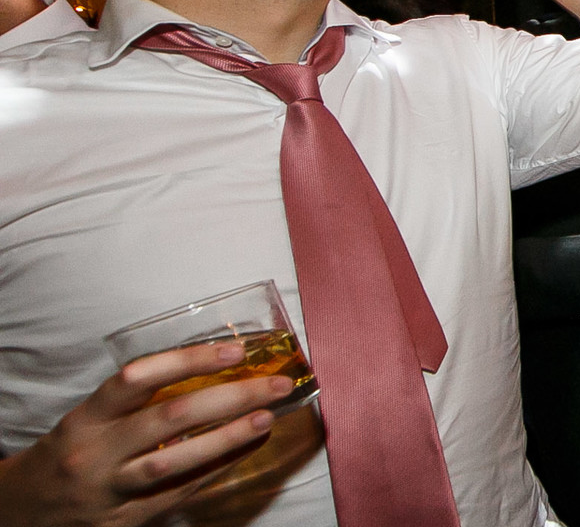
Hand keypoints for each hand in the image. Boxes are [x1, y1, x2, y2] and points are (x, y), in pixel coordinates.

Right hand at [0, 342, 292, 526]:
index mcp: (87, 416)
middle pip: (172, 418)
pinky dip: (217, 468)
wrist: (23, 513)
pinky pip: (180, 492)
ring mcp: (112, 490)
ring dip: (230, 437)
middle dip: (231, 397)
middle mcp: (98, 452)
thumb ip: (137, 399)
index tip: (235, 350)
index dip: (189, 360)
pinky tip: (246, 449)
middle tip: (275, 383)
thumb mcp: (90, 419)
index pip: (138, 378)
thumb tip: (211, 369)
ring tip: (267, 418)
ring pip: (178, 461)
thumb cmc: (71, 452)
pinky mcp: (127, 520)